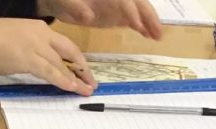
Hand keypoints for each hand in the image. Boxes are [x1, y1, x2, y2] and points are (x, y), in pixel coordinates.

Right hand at [0, 19, 96, 94]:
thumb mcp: (16, 38)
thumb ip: (30, 47)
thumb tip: (37, 63)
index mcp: (39, 28)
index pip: (64, 44)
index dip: (76, 59)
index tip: (83, 70)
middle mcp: (41, 34)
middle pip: (70, 52)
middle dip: (83, 68)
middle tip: (91, 82)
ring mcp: (36, 46)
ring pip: (62, 64)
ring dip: (76, 79)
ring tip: (85, 91)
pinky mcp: (29, 59)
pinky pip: (51, 72)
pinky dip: (63, 81)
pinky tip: (71, 88)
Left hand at [37, 0, 162, 39]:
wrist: (57, 2)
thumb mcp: (63, 2)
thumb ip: (75, 7)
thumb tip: (88, 16)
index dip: (131, 11)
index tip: (137, 26)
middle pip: (137, 3)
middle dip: (148, 16)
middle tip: (157, 33)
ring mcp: (116, 5)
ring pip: (138, 10)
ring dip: (148, 22)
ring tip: (157, 37)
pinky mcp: (115, 15)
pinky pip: (131, 19)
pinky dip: (141, 26)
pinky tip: (148, 36)